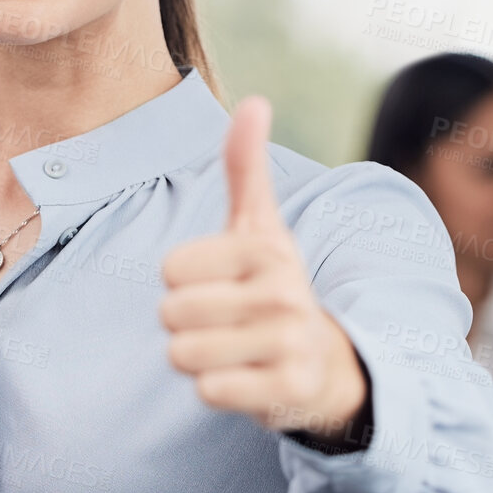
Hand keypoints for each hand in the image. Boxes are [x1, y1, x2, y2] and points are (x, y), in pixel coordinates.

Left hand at [159, 96, 368, 441]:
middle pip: (171, 313)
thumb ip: (246, 167)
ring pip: (183, 354)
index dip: (182, 281)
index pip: (170, 269)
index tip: (219, 283)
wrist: (322, 362)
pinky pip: (208, 392)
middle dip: (184, 323)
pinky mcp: (286, 391)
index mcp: (267, 250)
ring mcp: (288, 344)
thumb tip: (254, 101)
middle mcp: (284, 294)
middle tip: (223, 322)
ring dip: (196, 357)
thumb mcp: (260, 227)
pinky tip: (244, 377)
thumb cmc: (272, 286)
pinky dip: (216, 389)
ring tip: (231, 348)